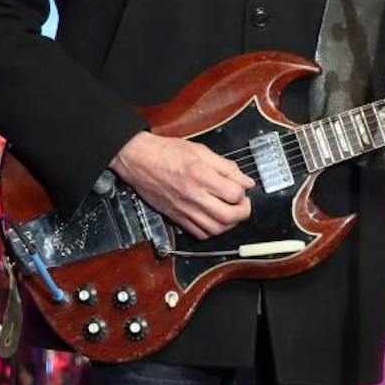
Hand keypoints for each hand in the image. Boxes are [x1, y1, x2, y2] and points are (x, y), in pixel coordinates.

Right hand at [110, 131, 253, 239]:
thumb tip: (246, 181)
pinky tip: (214, 220)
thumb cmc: (166, 152)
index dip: (243, 191)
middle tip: (242, 203)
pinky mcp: (177, 217)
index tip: (242, 187)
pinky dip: (212, 231)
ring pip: (216, 230)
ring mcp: (184, 209)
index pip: (234, 193)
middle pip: (228, 216)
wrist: (139, 160)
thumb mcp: (200, 150)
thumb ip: (225, 167)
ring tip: (230, 212)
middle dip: (243, 212)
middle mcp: (193, 195)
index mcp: (201, 175)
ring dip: (229, 224)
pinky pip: (199, 234)